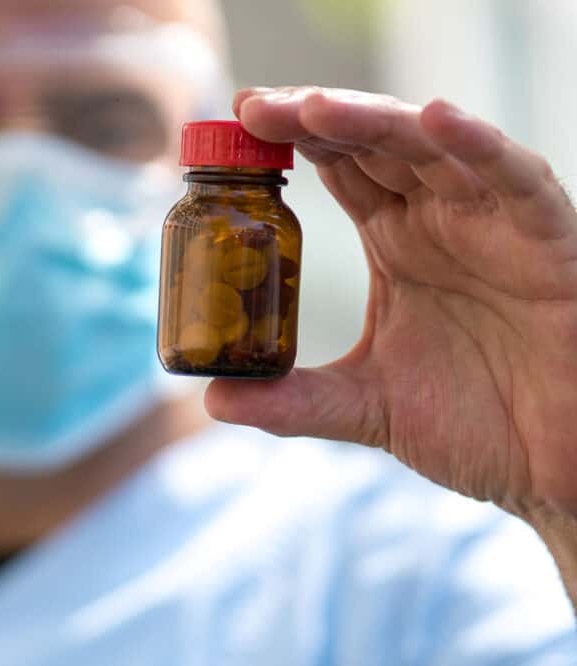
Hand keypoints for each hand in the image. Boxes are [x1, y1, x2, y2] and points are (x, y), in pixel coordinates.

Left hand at [204, 86, 576, 520]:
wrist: (552, 467)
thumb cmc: (475, 424)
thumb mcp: (365, 409)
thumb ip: (293, 402)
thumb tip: (213, 400)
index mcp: (397, 242)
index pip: (340, 169)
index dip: (292, 139)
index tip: (238, 119)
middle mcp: (439, 221)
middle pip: (374, 145)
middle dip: (315, 119)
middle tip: (256, 108)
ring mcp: (492, 226)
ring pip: (434, 149)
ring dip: (377, 122)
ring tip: (315, 107)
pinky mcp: (546, 243)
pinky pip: (516, 181)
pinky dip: (480, 147)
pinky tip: (437, 120)